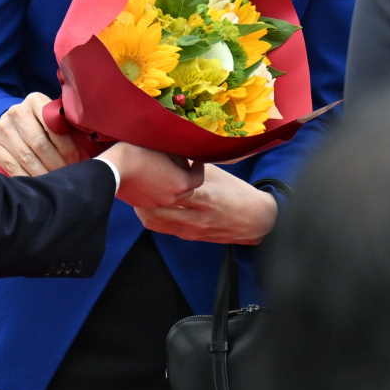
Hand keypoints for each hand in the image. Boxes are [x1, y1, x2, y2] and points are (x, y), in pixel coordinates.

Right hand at [0, 92, 83, 176]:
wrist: (9, 123)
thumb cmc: (40, 124)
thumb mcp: (52, 117)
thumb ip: (64, 126)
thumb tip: (91, 148)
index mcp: (35, 100)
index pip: (53, 126)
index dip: (66, 147)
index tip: (75, 161)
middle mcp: (16, 112)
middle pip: (39, 144)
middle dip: (56, 164)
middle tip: (66, 177)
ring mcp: (2, 128)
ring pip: (26, 157)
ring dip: (43, 174)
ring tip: (54, 183)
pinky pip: (11, 166)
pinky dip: (26, 178)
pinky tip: (37, 184)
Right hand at [99, 143, 204, 209]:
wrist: (112, 169)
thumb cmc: (139, 153)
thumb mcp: (163, 147)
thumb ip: (178, 154)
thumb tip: (184, 157)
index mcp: (181, 183)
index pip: (199, 178)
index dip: (198, 167)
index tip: (196, 160)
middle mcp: (172, 197)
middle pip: (187, 189)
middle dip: (187, 177)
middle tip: (181, 164)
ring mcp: (157, 203)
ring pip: (172, 195)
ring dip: (172, 185)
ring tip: (164, 171)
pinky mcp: (143, 204)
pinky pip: (156, 197)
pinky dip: (158, 189)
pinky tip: (149, 177)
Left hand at [132, 163, 278, 244]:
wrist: (256, 221)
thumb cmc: (236, 192)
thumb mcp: (215, 174)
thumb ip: (192, 167)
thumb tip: (170, 152)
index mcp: (204, 196)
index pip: (169, 190)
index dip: (151, 180)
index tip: (141, 168)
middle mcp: (195, 216)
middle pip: (156, 209)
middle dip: (140, 196)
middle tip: (133, 181)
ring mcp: (191, 229)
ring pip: (155, 222)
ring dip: (143, 208)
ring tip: (137, 193)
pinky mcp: (190, 237)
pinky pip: (164, 229)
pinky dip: (153, 217)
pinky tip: (149, 205)